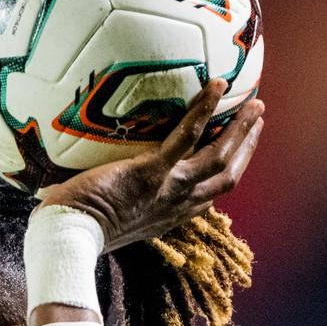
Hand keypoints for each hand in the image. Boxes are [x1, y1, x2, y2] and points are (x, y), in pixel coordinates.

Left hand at [36, 80, 263, 250]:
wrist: (68, 238)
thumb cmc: (78, 228)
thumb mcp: (114, 219)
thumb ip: (122, 202)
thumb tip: (106, 182)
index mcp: (169, 215)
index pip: (210, 194)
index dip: (229, 171)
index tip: (238, 152)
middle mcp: (178, 204)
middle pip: (227, 174)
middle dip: (246, 147)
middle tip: (257, 119)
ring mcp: (169, 188)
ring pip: (220, 156)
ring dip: (241, 129)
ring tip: (254, 103)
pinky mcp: (152, 171)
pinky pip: (187, 135)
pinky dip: (205, 110)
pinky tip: (217, 86)